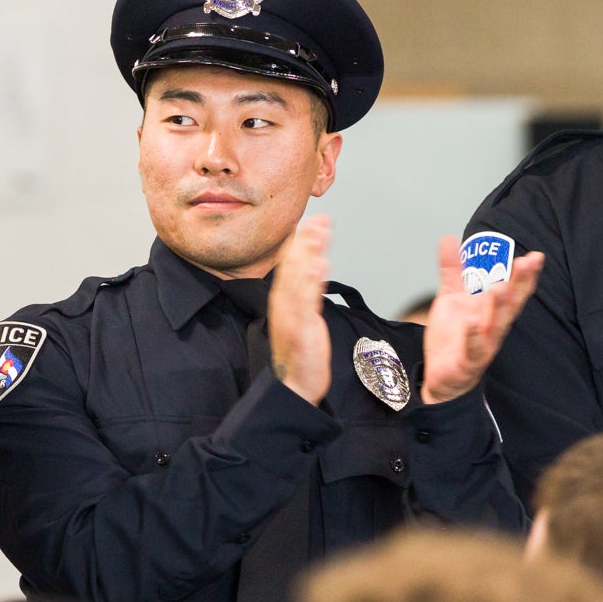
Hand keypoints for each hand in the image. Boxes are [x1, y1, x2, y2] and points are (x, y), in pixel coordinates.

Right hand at [267, 216, 332, 404]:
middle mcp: (283, 303)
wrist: (294, 384)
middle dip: (306, 241)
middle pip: (293, 266)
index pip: (291, 264)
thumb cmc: (300, 351)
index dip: (301, 241)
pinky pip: (305, 303)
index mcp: (284, 299)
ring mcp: (291, 316)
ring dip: (308, 254)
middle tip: (319, 217)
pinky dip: (310, 284)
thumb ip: (307, 291)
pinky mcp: (300, 329)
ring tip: (318, 233)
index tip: (312, 220)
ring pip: (298, 279)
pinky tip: (317, 267)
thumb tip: (315, 264)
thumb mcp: (303, 316)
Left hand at [419, 235, 544, 403]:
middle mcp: (493, 327)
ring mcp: (482, 345)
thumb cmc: (454, 336)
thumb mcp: (451, 297)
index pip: (514, 291)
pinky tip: (473, 325)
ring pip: (495, 326)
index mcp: (492, 310)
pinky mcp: (467, 362)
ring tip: (500, 288)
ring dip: (499, 308)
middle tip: (525, 264)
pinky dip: (474, 338)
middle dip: (519, 285)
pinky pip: (473, 350)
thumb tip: (448, 239)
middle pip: (510, 305)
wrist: (440, 374)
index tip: (535, 257)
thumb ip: (452, 270)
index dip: (525, 275)